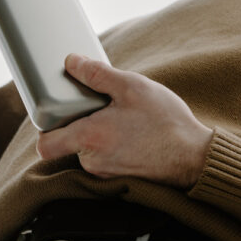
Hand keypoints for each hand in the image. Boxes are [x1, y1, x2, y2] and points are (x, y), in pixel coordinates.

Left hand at [35, 54, 214, 189]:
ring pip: (87, 149)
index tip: (56, 110)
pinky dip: (111, 144)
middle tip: (100, 105)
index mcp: (89, 138)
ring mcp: (105, 173)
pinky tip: (131, 132)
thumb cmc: (166, 123)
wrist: (195, 157)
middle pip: (67, 141)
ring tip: (123, 118)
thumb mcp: (132, 87)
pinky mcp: (118, 177)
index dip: (45, 126)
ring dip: (97, 132)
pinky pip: (103, 158)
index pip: (44, 145)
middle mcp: (92, 161)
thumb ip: (97, 74)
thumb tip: (71, 62)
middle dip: (79, 122)